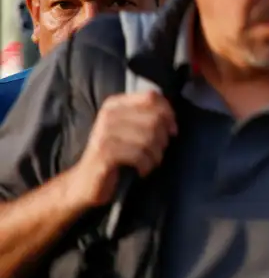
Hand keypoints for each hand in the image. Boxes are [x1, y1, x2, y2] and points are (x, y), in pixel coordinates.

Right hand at [66, 91, 176, 207]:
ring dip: (156, 155)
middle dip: (163, 139)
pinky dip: (147, 165)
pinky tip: (142, 170)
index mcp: (114, 104)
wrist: (87, 180)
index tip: (172, 130)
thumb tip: (171, 118)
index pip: (151, 96)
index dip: (168, 112)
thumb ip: (145, 117)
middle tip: (157, 152)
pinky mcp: (105, 152)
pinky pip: (139, 155)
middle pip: (154, 119)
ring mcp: (104, 133)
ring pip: (149, 138)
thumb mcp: (128, 130)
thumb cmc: (115, 155)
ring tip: (150, 162)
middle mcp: (108, 115)